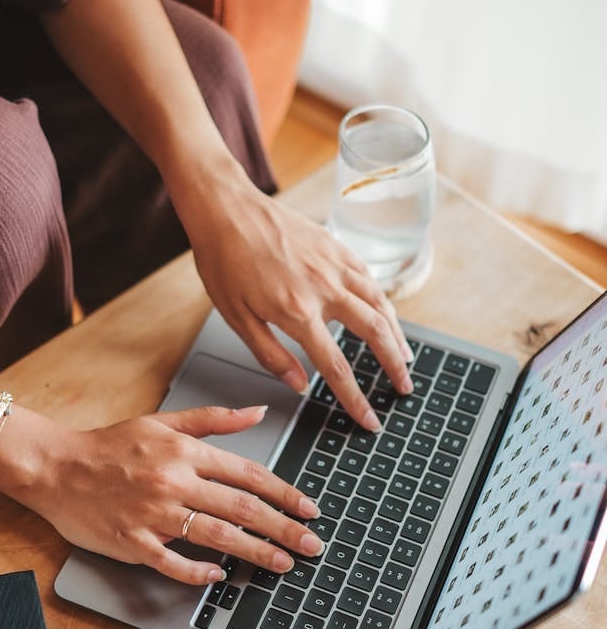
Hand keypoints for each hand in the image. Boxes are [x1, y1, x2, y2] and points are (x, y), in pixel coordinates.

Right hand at [12, 405, 322, 584]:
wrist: (55, 466)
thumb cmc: (110, 446)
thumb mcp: (163, 422)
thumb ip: (214, 419)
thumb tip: (259, 411)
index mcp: (185, 452)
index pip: (248, 474)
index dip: (285, 493)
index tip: (310, 509)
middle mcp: (174, 482)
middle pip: (242, 508)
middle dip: (284, 528)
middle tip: (313, 545)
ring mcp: (153, 514)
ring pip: (216, 536)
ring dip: (255, 552)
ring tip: (283, 564)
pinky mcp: (131, 541)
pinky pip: (171, 562)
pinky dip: (196, 571)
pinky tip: (219, 577)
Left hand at [186, 174, 413, 429]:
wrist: (226, 209)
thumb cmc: (224, 261)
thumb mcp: (237, 317)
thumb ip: (271, 355)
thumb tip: (299, 385)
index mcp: (298, 313)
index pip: (337, 367)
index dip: (356, 398)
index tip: (370, 419)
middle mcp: (325, 289)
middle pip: (375, 334)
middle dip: (394, 366)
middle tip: (404, 388)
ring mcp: (334, 265)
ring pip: (380, 304)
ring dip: (397, 334)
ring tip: (404, 356)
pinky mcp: (336, 246)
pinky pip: (369, 278)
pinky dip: (383, 301)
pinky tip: (385, 313)